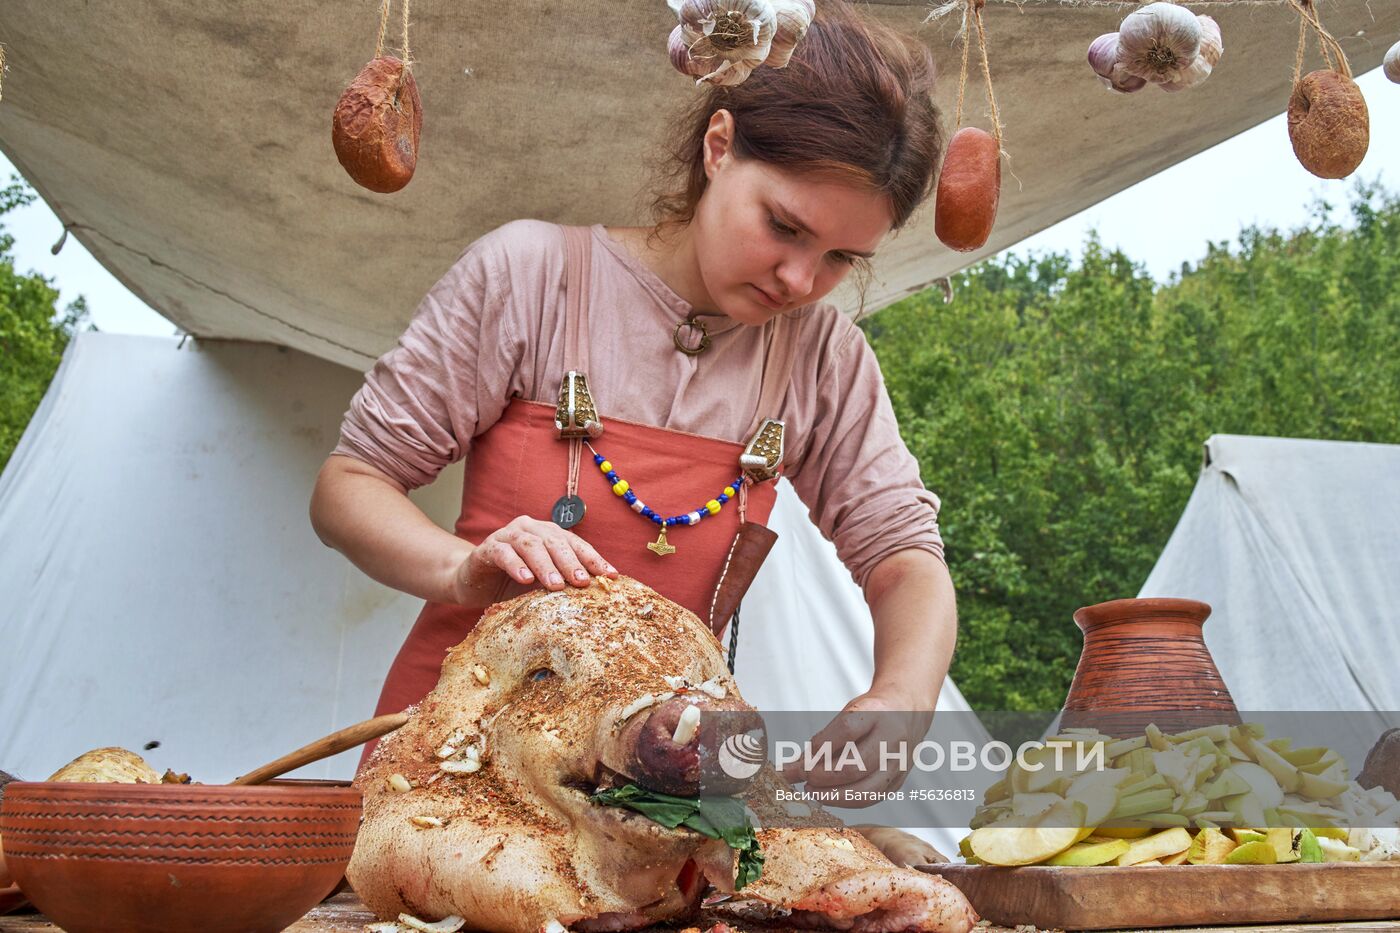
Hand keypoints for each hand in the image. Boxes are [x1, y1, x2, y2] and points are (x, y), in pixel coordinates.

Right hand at [451, 515, 615, 606]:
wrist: (472, 582)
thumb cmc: (513, 583)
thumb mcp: (542, 583)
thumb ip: (564, 580)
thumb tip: (598, 592)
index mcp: (547, 534)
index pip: (575, 543)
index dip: (593, 558)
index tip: (611, 575)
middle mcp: (528, 529)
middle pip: (554, 541)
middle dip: (571, 562)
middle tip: (582, 582)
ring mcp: (506, 536)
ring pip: (530, 546)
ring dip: (545, 565)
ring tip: (556, 585)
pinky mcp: (485, 549)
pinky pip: (502, 554)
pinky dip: (515, 565)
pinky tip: (525, 579)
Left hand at [778, 689, 933, 806]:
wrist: (910, 711)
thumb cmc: (870, 713)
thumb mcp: (846, 716)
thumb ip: (820, 742)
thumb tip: (786, 771)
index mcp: (876, 712)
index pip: (846, 730)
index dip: (820, 747)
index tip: (802, 758)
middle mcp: (892, 737)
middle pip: (856, 766)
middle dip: (824, 776)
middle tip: (805, 779)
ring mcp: (899, 762)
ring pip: (866, 789)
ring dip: (834, 795)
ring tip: (812, 790)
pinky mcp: (900, 779)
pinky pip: (872, 798)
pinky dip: (847, 801)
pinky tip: (829, 796)